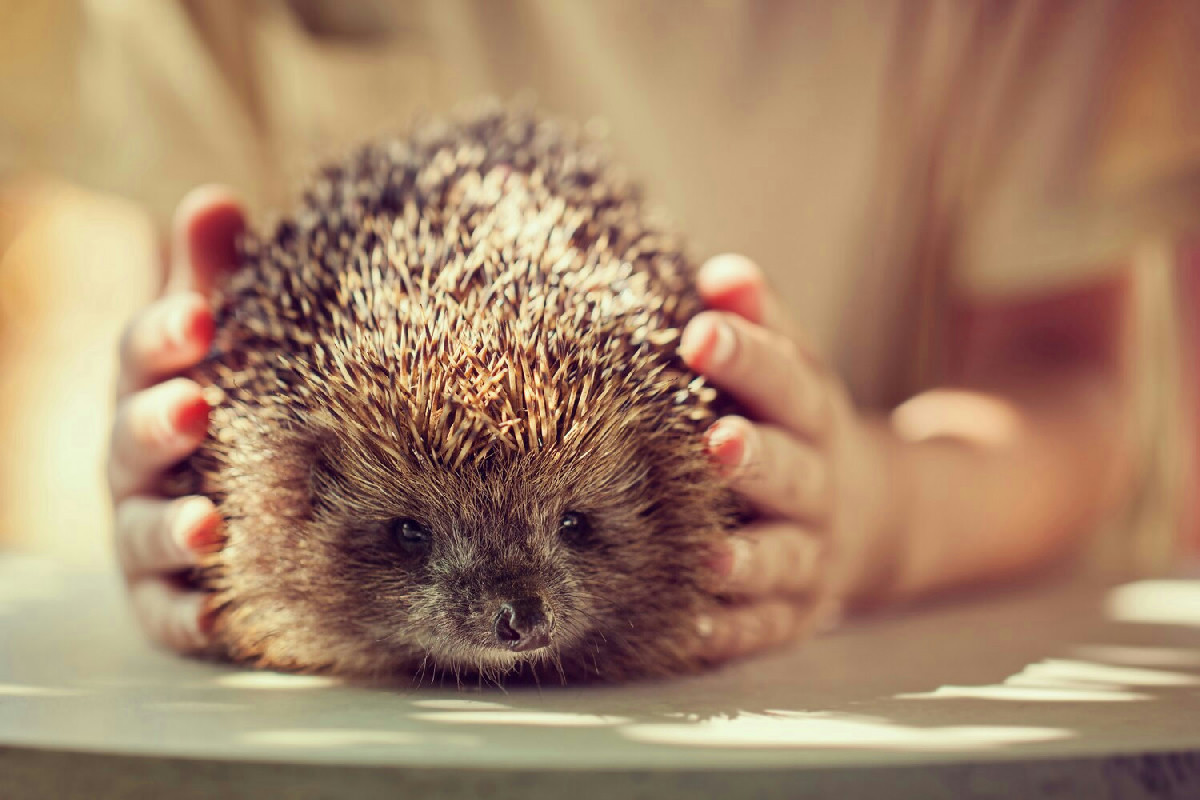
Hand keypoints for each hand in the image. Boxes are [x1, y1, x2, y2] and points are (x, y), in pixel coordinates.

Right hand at [107, 187, 243, 652]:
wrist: (249, 505)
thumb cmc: (227, 404)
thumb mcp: (219, 343)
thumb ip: (213, 280)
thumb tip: (217, 200)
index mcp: (150, 389)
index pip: (145, 355)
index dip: (167, 333)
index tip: (204, 315)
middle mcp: (138, 463)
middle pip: (133, 441)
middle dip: (159, 423)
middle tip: (195, 407)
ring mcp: (146, 534)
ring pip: (145, 534)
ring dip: (172, 528)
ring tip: (210, 525)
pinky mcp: (167, 602)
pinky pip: (169, 616)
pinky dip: (186, 618)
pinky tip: (214, 620)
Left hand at [680, 254, 898, 663]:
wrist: (867, 514)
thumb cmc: (796, 426)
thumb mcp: (793, 369)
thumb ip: (761, 323)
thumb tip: (719, 272)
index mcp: (812, 414)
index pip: (783, 378)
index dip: (745, 356)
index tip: (699, 331)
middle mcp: (817, 486)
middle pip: (790, 472)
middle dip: (756, 460)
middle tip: (717, 445)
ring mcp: (810, 553)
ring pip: (782, 557)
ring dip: (748, 559)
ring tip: (709, 558)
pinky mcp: (795, 611)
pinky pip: (765, 627)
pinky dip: (733, 632)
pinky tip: (691, 631)